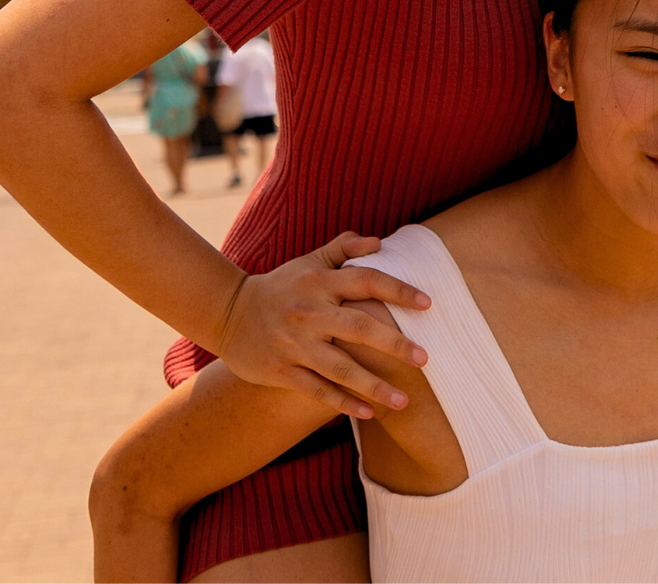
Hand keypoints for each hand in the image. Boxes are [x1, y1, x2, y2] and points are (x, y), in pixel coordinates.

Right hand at [210, 231, 432, 418]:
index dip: (398, 290)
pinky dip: (343, 402)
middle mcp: (308, 312)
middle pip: (359, 328)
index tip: (428, 303)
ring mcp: (294, 344)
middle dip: (394, 344)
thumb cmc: (281, 286)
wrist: (228, 313)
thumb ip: (344, 249)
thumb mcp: (309, 263)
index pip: (366, 281)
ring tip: (403, 402)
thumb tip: (381, 242)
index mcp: (319, 282)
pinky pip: (317, 389)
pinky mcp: (282, 370)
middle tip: (425, 359)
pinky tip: (369, 414)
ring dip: (373, 386)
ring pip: (340, 368)